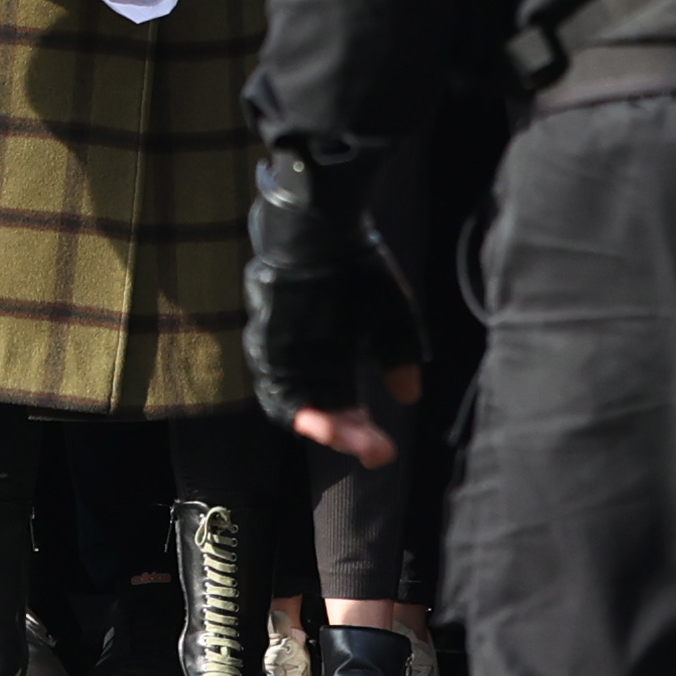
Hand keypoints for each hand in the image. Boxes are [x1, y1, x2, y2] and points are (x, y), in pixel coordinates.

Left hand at [244, 160, 428, 459]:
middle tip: (371, 450)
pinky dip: (290, 401)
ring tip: (341, 435)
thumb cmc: (359, 266)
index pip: (344, 408)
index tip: (385, 452)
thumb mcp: (392, 317)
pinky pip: (271, 379)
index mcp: (335, 357)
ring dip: (318, 425)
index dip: (362, 433)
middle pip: (319, 413)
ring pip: (293, 403)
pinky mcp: (266, 338)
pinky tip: (311, 416)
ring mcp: (283, 351)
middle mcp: (306, 361)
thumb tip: (409, 397)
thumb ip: (398, 357)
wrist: (323, 223)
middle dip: (344, 435)